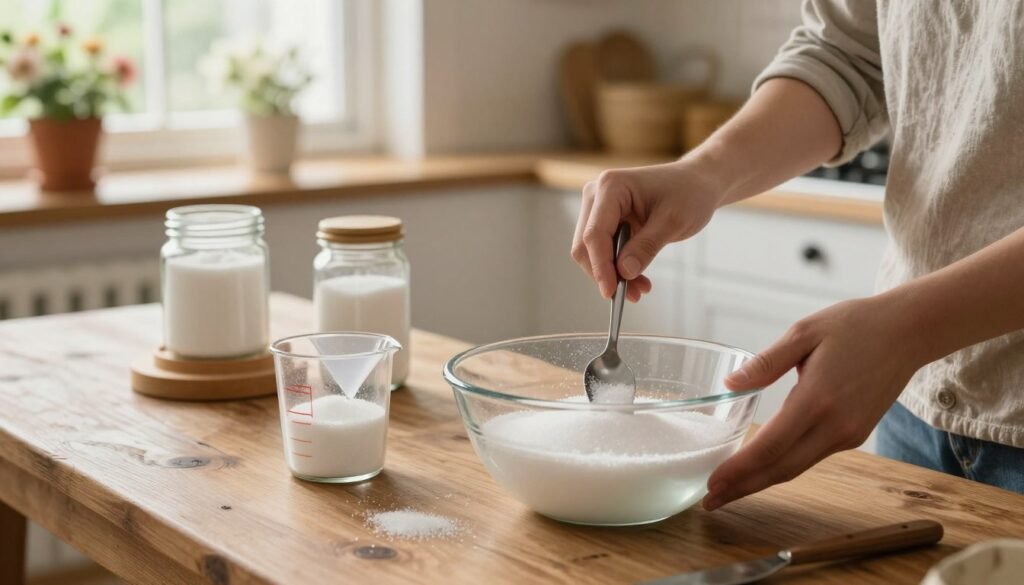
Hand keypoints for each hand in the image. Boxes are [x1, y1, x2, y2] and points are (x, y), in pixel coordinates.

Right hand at [570, 161, 725, 300]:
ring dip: (612, 273)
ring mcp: (599, 208)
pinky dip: (617, 268)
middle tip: (631, 294)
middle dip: (605, 273)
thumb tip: (624, 272)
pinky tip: (637, 279)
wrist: (696, 184)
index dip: (601, 266)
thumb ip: (646, 247)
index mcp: (611, 186)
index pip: (595, 234)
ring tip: (640, 288)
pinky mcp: (606, 221)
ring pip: (591, 251)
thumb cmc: (689, 193)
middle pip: (586, 244)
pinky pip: (603, 250)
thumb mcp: (673, 221)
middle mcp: (597, 195)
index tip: (611, 292)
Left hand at [703, 295, 925, 510]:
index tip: (712, 483)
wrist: (909, 331)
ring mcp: (848, 434)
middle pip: (782, 469)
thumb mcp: (804, 332)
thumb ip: (766, 362)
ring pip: (796, 467)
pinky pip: (811, 457)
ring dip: (761, 482)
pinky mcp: (855, 435)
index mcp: (818, 398)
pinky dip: (782, 467)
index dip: (739, 469)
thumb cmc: (854, 325)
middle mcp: (835, 425)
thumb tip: (730, 384)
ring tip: (728, 490)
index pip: (771, 446)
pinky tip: (761, 469)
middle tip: (710, 501)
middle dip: (743, 488)